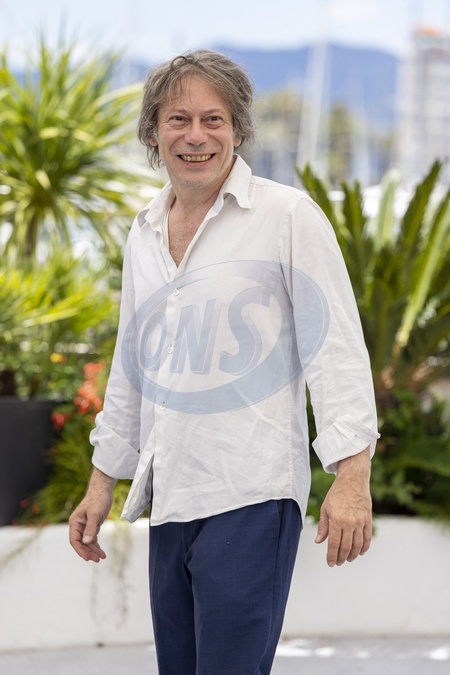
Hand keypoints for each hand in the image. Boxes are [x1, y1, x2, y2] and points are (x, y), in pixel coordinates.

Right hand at [69, 468, 115, 562]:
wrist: (103, 489)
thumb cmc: (97, 499)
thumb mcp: (95, 514)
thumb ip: (90, 528)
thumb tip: (86, 542)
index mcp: (75, 522)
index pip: (75, 541)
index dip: (80, 550)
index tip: (88, 558)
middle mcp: (78, 525)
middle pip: (81, 543)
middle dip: (89, 552)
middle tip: (98, 559)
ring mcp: (85, 525)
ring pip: (87, 542)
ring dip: (94, 550)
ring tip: (102, 557)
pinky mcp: (92, 524)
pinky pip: (92, 538)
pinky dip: (96, 544)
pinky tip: (100, 550)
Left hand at [315, 447, 371, 566]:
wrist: (353, 480)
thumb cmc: (337, 494)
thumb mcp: (325, 508)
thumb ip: (323, 526)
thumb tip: (319, 541)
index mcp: (336, 520)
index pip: (333, 544)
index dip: (331, 556)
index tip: (330, 563)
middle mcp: (349, 522)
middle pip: (346, 547)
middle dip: (341, 558)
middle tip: (338, 563)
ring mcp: (360, 521)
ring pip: (357, 545)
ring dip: (353, 555)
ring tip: (348, 559)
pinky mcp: (368, 520)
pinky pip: (367, 538)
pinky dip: (364, 547)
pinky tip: (360, 552)